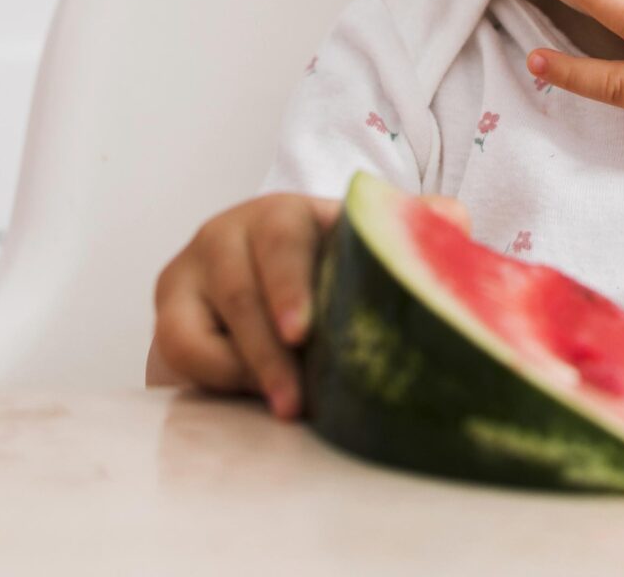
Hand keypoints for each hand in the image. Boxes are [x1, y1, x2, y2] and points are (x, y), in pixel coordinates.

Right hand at [148, 189, 468, 418]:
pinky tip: (246, 397)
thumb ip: (409, 234)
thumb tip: (453, 219)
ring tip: (285, 409)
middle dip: (268, 346)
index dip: (291, 284)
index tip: (303, 333)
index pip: (285, 239)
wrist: (263, 306)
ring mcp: (194, 270)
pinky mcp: (169, 311)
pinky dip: (212, 375)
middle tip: (294, 397)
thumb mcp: (364, 255)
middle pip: (242, 286)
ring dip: (245, 370)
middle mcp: (233, 232)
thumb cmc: (330, 280)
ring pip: (204, 323)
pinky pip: (178, 345)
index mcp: (289, 215)